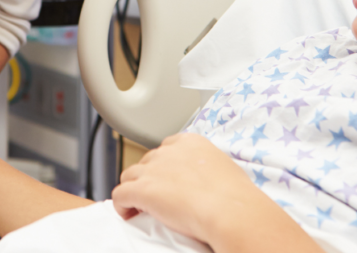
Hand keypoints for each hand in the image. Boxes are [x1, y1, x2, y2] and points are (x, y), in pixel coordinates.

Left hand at [111, 133, 266, 245]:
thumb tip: (209, 181)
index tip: (167, 180)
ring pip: (129, 175)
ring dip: (133, 189)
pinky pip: (120, 194)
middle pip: (147, 161)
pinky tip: (129, 214)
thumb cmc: (236, 196)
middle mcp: (169, 152)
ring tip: (140, 207)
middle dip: (149, 178)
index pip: (166, 148)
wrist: (231, 211)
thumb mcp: (224, 169)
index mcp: (190, 142)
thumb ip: (209, 168)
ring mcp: (153, 170)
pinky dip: (121, 205)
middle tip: (157, 198)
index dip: (163, 166)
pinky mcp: (142, 190)